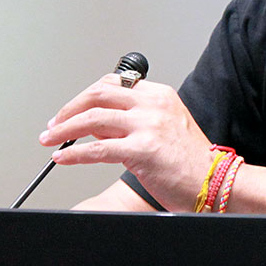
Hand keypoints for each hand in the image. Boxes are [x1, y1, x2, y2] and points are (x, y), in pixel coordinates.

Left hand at [40, 74, 213, 211]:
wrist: (215, 181)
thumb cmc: (191, 161)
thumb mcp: (164, 128)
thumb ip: (131, 120)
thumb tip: (94, 122)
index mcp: (160, 95)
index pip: (112, 84)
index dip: (85, 96)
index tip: (71, 110)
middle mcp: (154, 104)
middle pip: (98, 94)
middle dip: (69, 109)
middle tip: (54, 123)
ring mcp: (149, 125)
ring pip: (93, 118)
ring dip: (64, 129)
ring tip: (50, 140)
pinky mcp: (143, 149)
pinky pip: (97, 148)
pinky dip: (74, 153)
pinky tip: (63, 158)